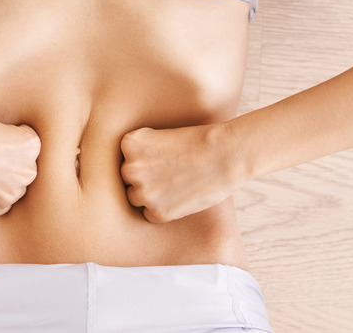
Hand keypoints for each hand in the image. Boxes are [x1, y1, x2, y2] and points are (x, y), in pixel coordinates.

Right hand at [0, 114, 40, 215]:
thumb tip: (20, 157)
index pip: (30, 145)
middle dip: (12, 163)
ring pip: (14, 188)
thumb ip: (17, 142)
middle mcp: (27, 172)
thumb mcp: (0, 127)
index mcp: (31, 147)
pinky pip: (2, 205)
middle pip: (25, 168)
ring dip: (4, 182)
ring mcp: (11, 193)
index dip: (12, 139)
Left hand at [120, 124, 246, 222]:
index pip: (126, 158)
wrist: (226, 155)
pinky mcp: (157, 212)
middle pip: (127, 179)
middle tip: (171, 172)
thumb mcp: (161, 136)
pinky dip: (163, 209)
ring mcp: (143, 192)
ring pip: (136, 198)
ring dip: (151, 194)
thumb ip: (140, 153)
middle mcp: (130, 168)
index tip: (164, 157)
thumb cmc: (199, 142)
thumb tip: (126, 174)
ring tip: (176, 183)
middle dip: (145, 178)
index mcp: (129, 144)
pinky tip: (180, 196)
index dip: (144, 160)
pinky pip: (150, 214)